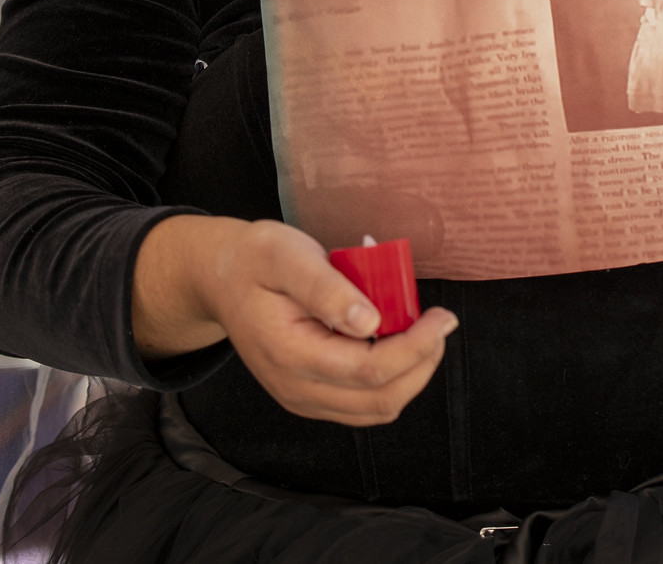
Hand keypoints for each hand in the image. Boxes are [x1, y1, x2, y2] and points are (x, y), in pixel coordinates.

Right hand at [134, 216, 455, 426]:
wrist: (220, 280)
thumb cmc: (254, 261)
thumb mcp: (285, 254)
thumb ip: (326, 288)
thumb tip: (373, 322)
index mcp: (289, 354)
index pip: (369, 371)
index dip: (415, 348)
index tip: (442, 316)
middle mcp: (296, 389)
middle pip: (380, 400)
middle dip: (422, 363)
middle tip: (440, 321)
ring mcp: (304, 398)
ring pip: (377, 409)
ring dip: (411, 373)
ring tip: (422, 327)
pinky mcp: (312, 396)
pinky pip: (364, 403)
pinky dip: (392, 377)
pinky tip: (396, 338)